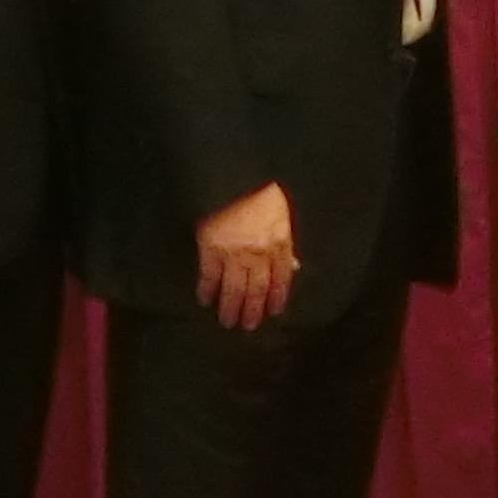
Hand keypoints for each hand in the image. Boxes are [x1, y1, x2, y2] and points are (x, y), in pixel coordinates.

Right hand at [196, 185, 297, 330]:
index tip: (273, 312)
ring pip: (233, 288)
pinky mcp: (210, 247)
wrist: (237, 171)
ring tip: (227, 321)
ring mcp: (233, 252)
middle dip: (252, 310)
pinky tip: (204, 299)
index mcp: (279, 242)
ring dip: (230, 307)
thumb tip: (293, 265)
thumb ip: (286, 241)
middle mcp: (258, 253)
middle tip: (248, 326)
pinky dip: (207, 289)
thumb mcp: (283, 214)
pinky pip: (209, 275)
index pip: (281, 278)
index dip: (277, 297)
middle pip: (256, 289)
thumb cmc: (263, 190)